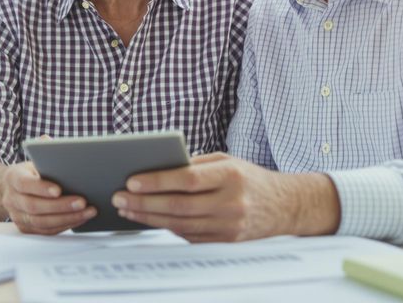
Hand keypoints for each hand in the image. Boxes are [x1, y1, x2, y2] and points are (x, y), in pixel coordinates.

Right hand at [1, 161, 95, 234]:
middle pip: (34, 206)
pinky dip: (65, 225)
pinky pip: (46, 231)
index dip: (41, 188)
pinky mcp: (26, 228)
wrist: (13, 189)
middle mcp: (11, 199)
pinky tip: (80, 218)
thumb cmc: (30, 173)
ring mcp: (17, 216)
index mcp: (13, 178)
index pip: (24, 184)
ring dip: (67, 218)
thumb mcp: (34, 159)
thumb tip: (53, 143)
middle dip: (60, 206)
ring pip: (41, 222)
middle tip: (83, 202)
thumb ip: (44, 152)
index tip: (59, 190)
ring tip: (88, 212)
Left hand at [111, 153, 339, 241]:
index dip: (157, 182)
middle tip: (118, 198)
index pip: (187, 180)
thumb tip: (156, 169)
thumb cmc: (248, 177)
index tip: (131, 181)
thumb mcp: (226, 161)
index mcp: (231, 176)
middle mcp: (231, 203)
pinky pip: (188, 235)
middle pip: (178, 206)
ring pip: (180, 224)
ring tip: (126, 209)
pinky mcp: (225, 242)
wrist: (284, 206)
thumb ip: (194, 164)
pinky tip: (148, 219)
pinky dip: (165, 227)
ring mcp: (229, 226)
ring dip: (148, 218)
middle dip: (144, 203)